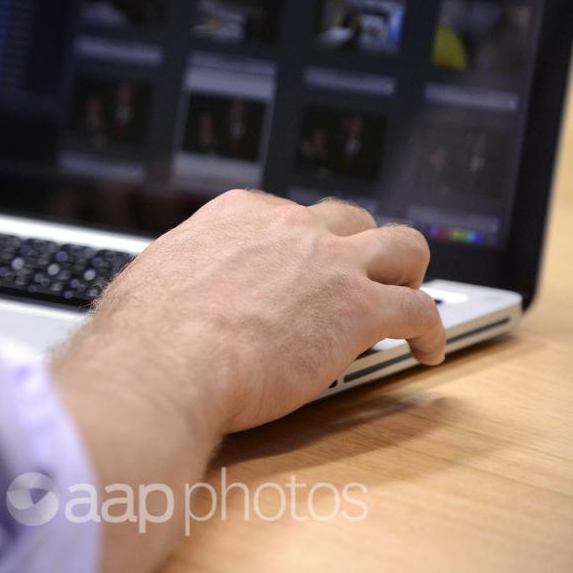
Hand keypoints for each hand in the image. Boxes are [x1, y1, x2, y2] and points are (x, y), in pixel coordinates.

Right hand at [52, 191, 445, 571]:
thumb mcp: (151, 279)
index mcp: (237, 215)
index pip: (285, 214)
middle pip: (348, 220)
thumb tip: (160, 293)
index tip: (298, 267)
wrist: (167, 363)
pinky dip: (432, 331)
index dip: (297, 244)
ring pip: (401, 245)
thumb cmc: (146, 334)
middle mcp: (290, 228)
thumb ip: (176, 276)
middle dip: (357, 245)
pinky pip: (420, 310)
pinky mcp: (360, 311)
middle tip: (357, 275)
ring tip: (408, 294)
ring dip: (409, 269)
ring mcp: (331, 264)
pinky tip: (429, 351)